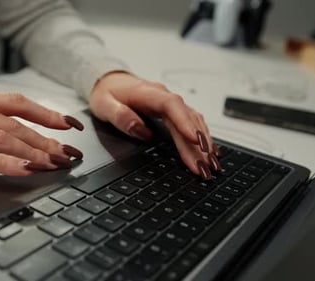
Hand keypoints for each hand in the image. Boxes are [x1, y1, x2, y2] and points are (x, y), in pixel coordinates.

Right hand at [0, 88, 83, 175]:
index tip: (67, 124)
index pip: (14, 102)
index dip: (44, 112)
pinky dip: (4, 162)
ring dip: (32, 151)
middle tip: (66, 153)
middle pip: (13, 122)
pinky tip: (22, 169)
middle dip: (45, 139)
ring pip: (1, 136)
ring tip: (53, 163)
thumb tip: (10, 136)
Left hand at [89, 72, 220, 179]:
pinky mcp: (172, 111)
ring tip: (211, 164)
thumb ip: (119, 115)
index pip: (172, 106)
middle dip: (198, 144)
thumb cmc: (107, 93)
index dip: (185, 122)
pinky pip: (192, 123)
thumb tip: (138, 128)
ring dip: (204, 143)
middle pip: (187, 119)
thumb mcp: (104, 104)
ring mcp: (170, 104)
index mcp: (148, 93)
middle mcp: (164, 97)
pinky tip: (209, 151)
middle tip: (205, 166)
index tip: (195, 140)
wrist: (108, 81)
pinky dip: (202, 138)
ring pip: (194, 122)